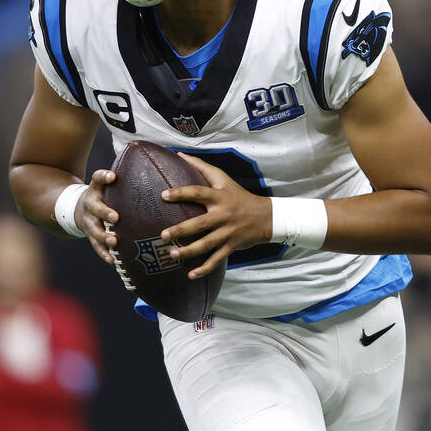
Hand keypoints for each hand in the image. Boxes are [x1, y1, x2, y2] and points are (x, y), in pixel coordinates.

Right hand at [77, 169, 119, 264]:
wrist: (78, 209)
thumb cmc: (101, 194)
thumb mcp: (104, 183)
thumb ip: (116, 176)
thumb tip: (136, 152)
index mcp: (95, 190)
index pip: (97, 179)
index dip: (103, 177)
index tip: (112, 176)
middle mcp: (90, 206)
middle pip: (95, 208)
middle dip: (105, 212)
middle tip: (115, 217)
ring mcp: (89, 222)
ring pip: (95, 230)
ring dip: (104, 236)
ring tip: (114, 241)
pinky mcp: (90, 236)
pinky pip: (96, 246)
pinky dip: (104, 254)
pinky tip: (113, 260)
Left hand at [159, 152, 271, 278]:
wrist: (266, 216)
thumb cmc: (239, 196)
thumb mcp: (224, 179)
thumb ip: (202, 167)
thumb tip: (180, 155)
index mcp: (219, 197)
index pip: (198, 193)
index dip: (181, 193)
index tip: (164, 195)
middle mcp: (222, 215)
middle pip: (200, 224)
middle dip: (181, 230)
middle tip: (163, 235)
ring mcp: (227, 232)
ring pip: (206, 244)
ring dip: (189, 251)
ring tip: (172, 255)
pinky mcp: (232, 246)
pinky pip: (217, 259)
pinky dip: (204, 268)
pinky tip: (191, 275)